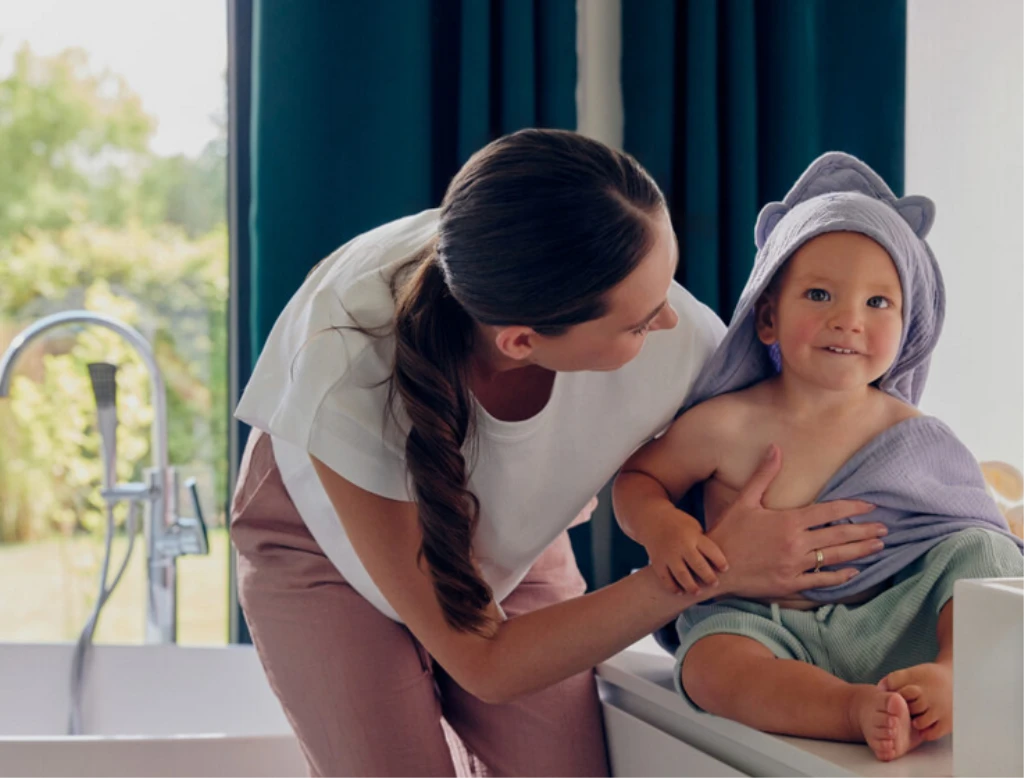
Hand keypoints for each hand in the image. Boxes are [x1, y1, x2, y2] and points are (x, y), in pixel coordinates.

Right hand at [646, 510, 727, 594]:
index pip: (711, 550)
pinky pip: (665, 579)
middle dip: (709, 577)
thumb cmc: (680, 525)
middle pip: (698, 565)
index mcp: (694, 535)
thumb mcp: (694, 527)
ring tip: (698, 592)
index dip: (720, 562)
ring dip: (691, 586)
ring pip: (682, 575)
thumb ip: (704, 543)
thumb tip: (719, 564)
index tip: (725, 569)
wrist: (652, 519)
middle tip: (715, 584)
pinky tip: (680, 592)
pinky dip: (672, 587)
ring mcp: (668, 554)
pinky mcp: (657, 562)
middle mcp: (681, 545)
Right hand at [707, 444, 885, 598]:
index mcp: (788, 521)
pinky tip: (854, 572)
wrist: (714, 568)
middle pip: (839, 536)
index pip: (829, 512)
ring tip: (878, 547)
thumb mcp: (744, 501)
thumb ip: (763, 475)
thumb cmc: (728, 533)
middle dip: (864, 531)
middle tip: (885, 529)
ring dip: (860, 552)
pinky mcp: (791, 584)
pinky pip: (822, 581)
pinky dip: (840, 577)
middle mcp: (797, 544)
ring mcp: (795, 565)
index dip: (852, 509)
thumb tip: (775, 448)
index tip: (871, 506)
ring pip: (836, 558)